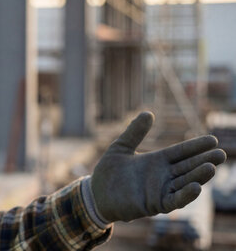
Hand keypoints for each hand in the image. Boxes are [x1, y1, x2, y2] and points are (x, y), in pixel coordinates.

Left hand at [91, 112, 226, 222]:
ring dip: (198, 177)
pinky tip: (197, 187)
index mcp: (157, 161)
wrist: (96, 193)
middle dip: (204, 161)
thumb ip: (135, 132)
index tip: (213, 139)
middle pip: (188, 167)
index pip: (181, 152)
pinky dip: (185, 195)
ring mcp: (160, 190)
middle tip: (221, 154)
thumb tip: (148, 113)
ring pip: (185, 183)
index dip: (196, 146)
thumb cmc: (109, 172)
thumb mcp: (121, 147)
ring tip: (211, 167)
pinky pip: (173, 200)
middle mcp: (163, 176)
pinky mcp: (154, 204)